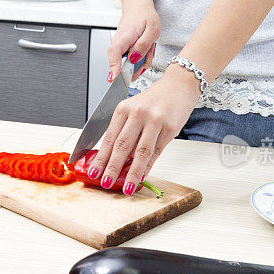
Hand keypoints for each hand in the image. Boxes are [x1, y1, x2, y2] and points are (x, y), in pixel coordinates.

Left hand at [88, 66, 200, 194]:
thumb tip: (113, 158)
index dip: (101, 157)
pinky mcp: (170, 128)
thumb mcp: (133, 109)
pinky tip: (142, 177)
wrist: (179, 86)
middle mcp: (138, 113)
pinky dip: (148, 167)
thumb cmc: (154, 100)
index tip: (94, 171)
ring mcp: (155, 121)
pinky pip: (156, 152)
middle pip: (122, 146)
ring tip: (126, 187)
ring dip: (132, 173)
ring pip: (141, 152)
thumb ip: (124, 131)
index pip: (109, 138)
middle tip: (105, 182)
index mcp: (124, 108)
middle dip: (112, 168)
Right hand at [108, 1, 159, 82]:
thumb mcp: (152, 29)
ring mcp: (120, 47)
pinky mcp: (123, 49)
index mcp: (124, 37)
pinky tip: (146, 47)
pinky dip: (141, 56)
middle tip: (150, 51)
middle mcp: (118, 43)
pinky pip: (132, 59)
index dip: (113, 67)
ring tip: (150, 45)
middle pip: (124, 64)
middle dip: (139, 64)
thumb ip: (144, 45)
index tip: (112, 78)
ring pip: (130, 63)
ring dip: (143, 59)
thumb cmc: (144, 15)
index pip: (114, 53)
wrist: (137, 6)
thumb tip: (134, 59)